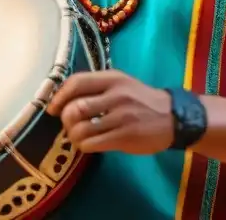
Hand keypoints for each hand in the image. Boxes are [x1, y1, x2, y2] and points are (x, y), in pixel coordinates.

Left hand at [46, 70, 173, 154]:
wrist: (173, 117)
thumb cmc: (142, 99)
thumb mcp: (121, 83)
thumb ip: (97, 87)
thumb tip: (64, 99)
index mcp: (112, 79)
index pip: (76, 82)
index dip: (59, 96)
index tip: (53, 108)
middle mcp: (116, 95)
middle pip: (75, 108)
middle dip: (65, 119)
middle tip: (69, 124)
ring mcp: (121, 117)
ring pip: (81, 129)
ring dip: (73, 136)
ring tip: (77, 137)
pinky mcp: (125, 137)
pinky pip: (92, 144)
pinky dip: (84, 146)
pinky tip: (88, 144)